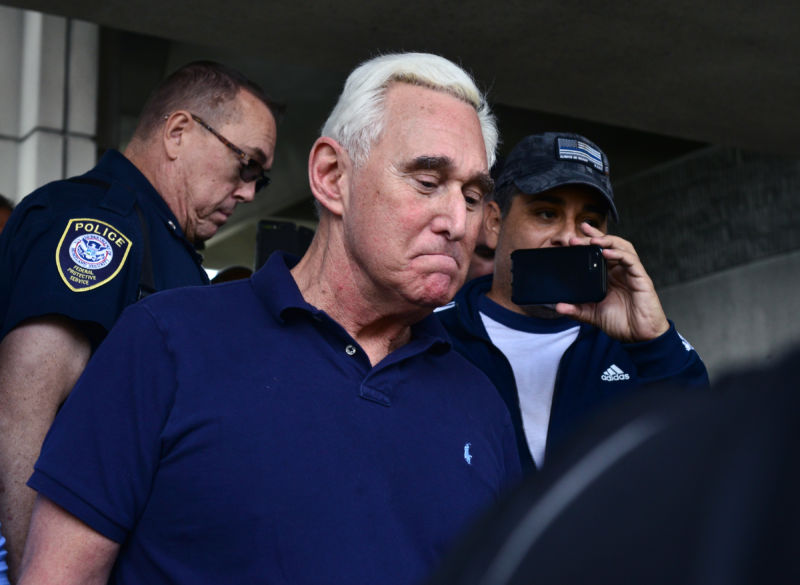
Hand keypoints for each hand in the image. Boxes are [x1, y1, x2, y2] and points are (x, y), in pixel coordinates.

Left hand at [554, 223, 668, 342]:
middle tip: (579, 234)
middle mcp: (620, 271)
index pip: (599, 252)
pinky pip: (631, 261)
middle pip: (610, 245)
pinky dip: (619, 254)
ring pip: (622, 248)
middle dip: (595, 237)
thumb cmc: (621, 323)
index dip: (589, 241)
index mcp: (609, 276)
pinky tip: (606, 252)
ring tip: (593, 240)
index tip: (573, 237)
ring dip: (608, 241)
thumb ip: (576, 309)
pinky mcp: (641, 279)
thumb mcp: (592, 315)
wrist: (640, 337)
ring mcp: (631, 273)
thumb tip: (558, 306)